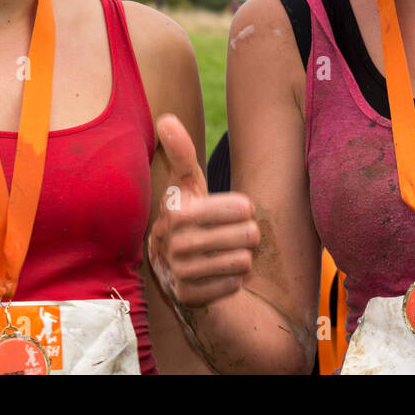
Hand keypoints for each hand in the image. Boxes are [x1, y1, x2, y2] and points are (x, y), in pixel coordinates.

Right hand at [147, 113, 260, 309]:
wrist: (172, 262)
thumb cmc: (188, 214)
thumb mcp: (187, 183)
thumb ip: (181, 152)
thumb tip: (165, 118)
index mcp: (175, 213)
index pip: (236, 209)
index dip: (243, 209)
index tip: (242, 208)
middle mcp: (173, 245)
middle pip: (244, 237)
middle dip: (248, 234)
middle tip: (241, 233)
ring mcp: (178, 273)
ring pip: (241, 262)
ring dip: (243, 256)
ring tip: (232, 251)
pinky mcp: (187, 297)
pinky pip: (233, 287)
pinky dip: (235, 279)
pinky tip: (224, 272)